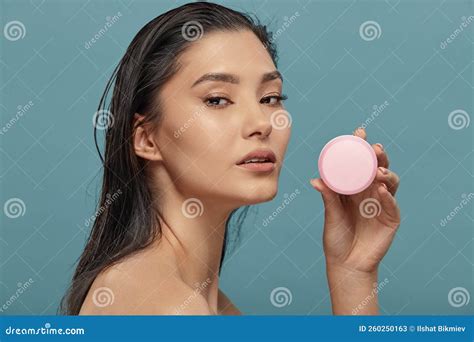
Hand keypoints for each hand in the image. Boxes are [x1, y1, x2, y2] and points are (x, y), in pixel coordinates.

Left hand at [310, 127, 400, 274]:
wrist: (346, 264)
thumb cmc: (336, 238)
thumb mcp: (330, 215)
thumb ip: (328, 198)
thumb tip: (315, 180)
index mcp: (354, 188)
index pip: (359, 164)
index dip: (361, 147)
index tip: (359, 132)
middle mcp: (370, 192)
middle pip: (378, 168)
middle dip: (378, 155)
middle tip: (374, 147)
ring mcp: (383, 204)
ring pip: (391, 182)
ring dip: (386, 173)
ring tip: (378, 171)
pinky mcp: (391, 219)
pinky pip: (392, 205)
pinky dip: (388, 196)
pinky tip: (382, 190)